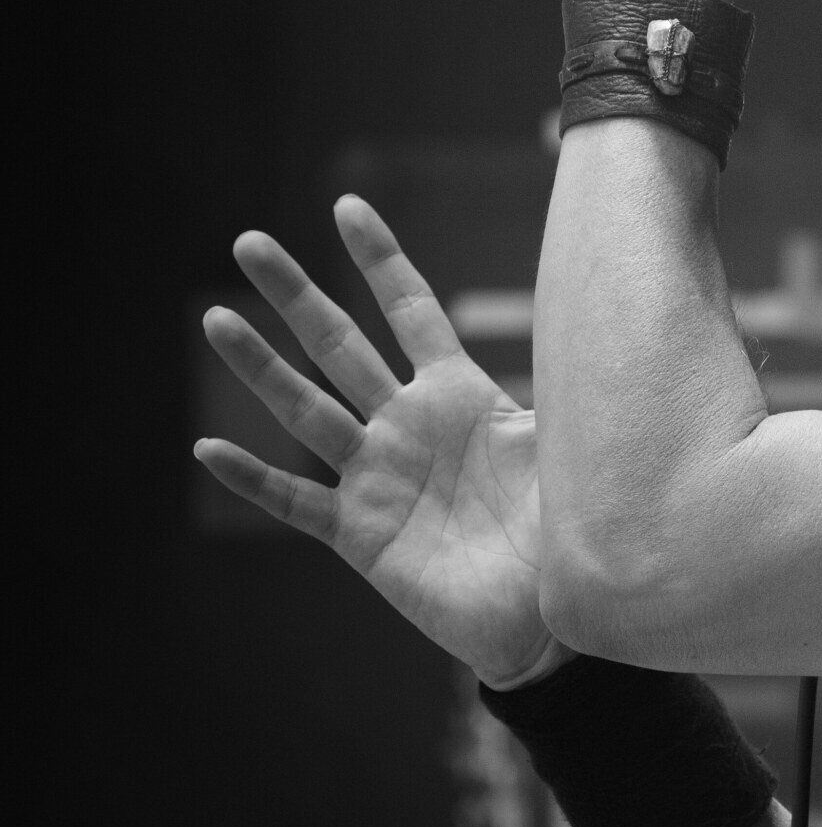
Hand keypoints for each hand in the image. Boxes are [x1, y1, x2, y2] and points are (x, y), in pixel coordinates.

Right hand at [194, 196, 559, 690]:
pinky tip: (208, 447)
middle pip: (340, 345)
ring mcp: (377, 476)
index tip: (347, 207)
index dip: (382, 262)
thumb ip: (571, 391)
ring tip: (215, 318)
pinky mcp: (359, 533)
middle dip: (296, 295)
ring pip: (305, 409)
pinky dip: (253, 476)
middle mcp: (406, 425)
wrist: (547, 619)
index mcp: (459, 395)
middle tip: (248, 243)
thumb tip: (608, 321)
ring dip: (259, 366)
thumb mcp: (570, 448)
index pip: (412, 312)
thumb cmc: (566, 531)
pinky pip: (295, 499)